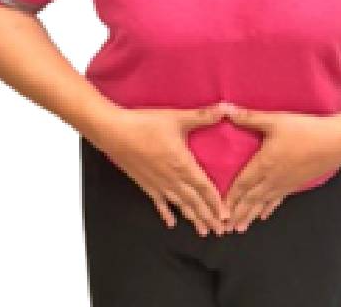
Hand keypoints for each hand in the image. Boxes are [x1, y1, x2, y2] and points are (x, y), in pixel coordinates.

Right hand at [94, 103, 231, 236]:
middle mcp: (172, 179)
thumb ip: (203, 115)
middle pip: (194, 202)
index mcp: (183, 164)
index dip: (216, 203)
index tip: (226, 217)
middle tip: (221, 232)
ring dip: (193, 218)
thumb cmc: (146, 124)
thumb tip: (226, 108)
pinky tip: (171, 223)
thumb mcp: (177, 117)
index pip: (204, 188)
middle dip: (208, 217)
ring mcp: (158, 184)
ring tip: (203, 232)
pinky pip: (159, 203)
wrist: (114, 133)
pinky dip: (166, 214)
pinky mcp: (145, 184)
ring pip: (180, 206)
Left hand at [220, 105, 340, 232]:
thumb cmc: (305, 130)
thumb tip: (226, 109)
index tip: (218, 208)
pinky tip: (264, 215)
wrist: (335, 142)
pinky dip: (268, 209)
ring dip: (249, 216)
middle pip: (250, 199)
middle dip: (236, 213)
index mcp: (264, 164)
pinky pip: (277, 200)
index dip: (229, 197)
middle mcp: (273, 178)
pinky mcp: (296, 184)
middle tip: (224, 228)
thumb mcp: (275, 120)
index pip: (241, 184)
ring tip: (239, 228)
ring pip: (262, 204)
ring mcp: (285, 184)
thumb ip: (249, 117)